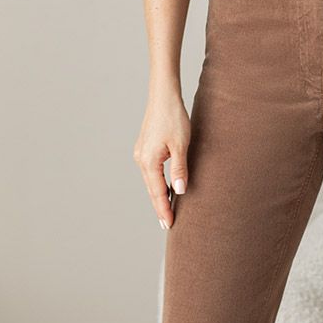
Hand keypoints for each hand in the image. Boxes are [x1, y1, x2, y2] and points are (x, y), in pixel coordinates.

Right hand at [134, 91, 190, 229]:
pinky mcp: (144, 149)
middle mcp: (141, 160)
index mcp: (149, 161)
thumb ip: (180, 169)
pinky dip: (157, 184)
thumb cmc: (174, 118)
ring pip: (150, 182)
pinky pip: (150, 173)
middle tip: (167, 225)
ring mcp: (141, 154)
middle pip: (151, 190)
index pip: (158, 192)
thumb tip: (179, 191)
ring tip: (166, 211)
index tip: (169, 225)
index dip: (164, 209)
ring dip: (158, 196)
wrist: (163, 97)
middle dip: (160, 207)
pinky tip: (164, 189)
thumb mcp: (181, 145)